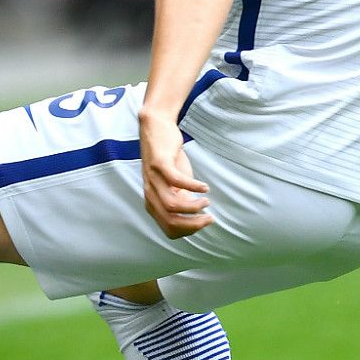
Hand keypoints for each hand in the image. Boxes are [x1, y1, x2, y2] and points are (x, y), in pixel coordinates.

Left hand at [139, 110, 212, 238]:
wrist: (156, 128)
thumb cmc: (169, 158)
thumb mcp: (175, 184)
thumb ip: (181, 200)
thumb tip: (195, 219)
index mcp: (153, 202)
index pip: (169, 229)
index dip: (189, 231)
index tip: (204, 223)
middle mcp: (150, 193)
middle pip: (171, 221)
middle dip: (194, 224)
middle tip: (209, 218)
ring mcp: (153, 179)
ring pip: (172, 205)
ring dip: (193, 207)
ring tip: (206, 201)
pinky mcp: (159, 163)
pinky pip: (176, 181)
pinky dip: (193, 186)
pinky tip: (204, 187)